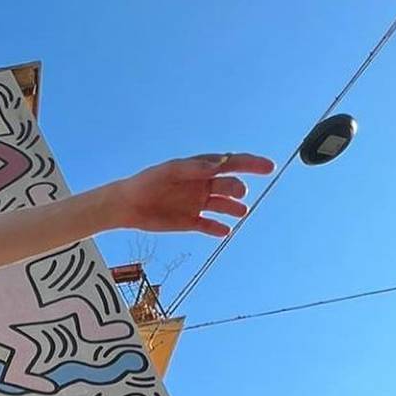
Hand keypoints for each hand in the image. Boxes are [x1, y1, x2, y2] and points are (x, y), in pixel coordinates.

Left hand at [112, 153, 273, 237]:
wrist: (127, 205)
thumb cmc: (147, 182)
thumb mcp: (169, 171)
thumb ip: (194, 168)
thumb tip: (219, 164)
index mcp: (200, 169)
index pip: (231, 163)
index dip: (251, 164)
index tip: (268, 167)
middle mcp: (203, 185)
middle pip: (229, 185)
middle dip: (237, 188)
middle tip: (240, 194)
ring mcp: (198, 204)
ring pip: (223, 206)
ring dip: (233, 208)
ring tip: (241, 212)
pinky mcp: (190, 221)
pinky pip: (209, 226)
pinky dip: (217, 229)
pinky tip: (225, 232)